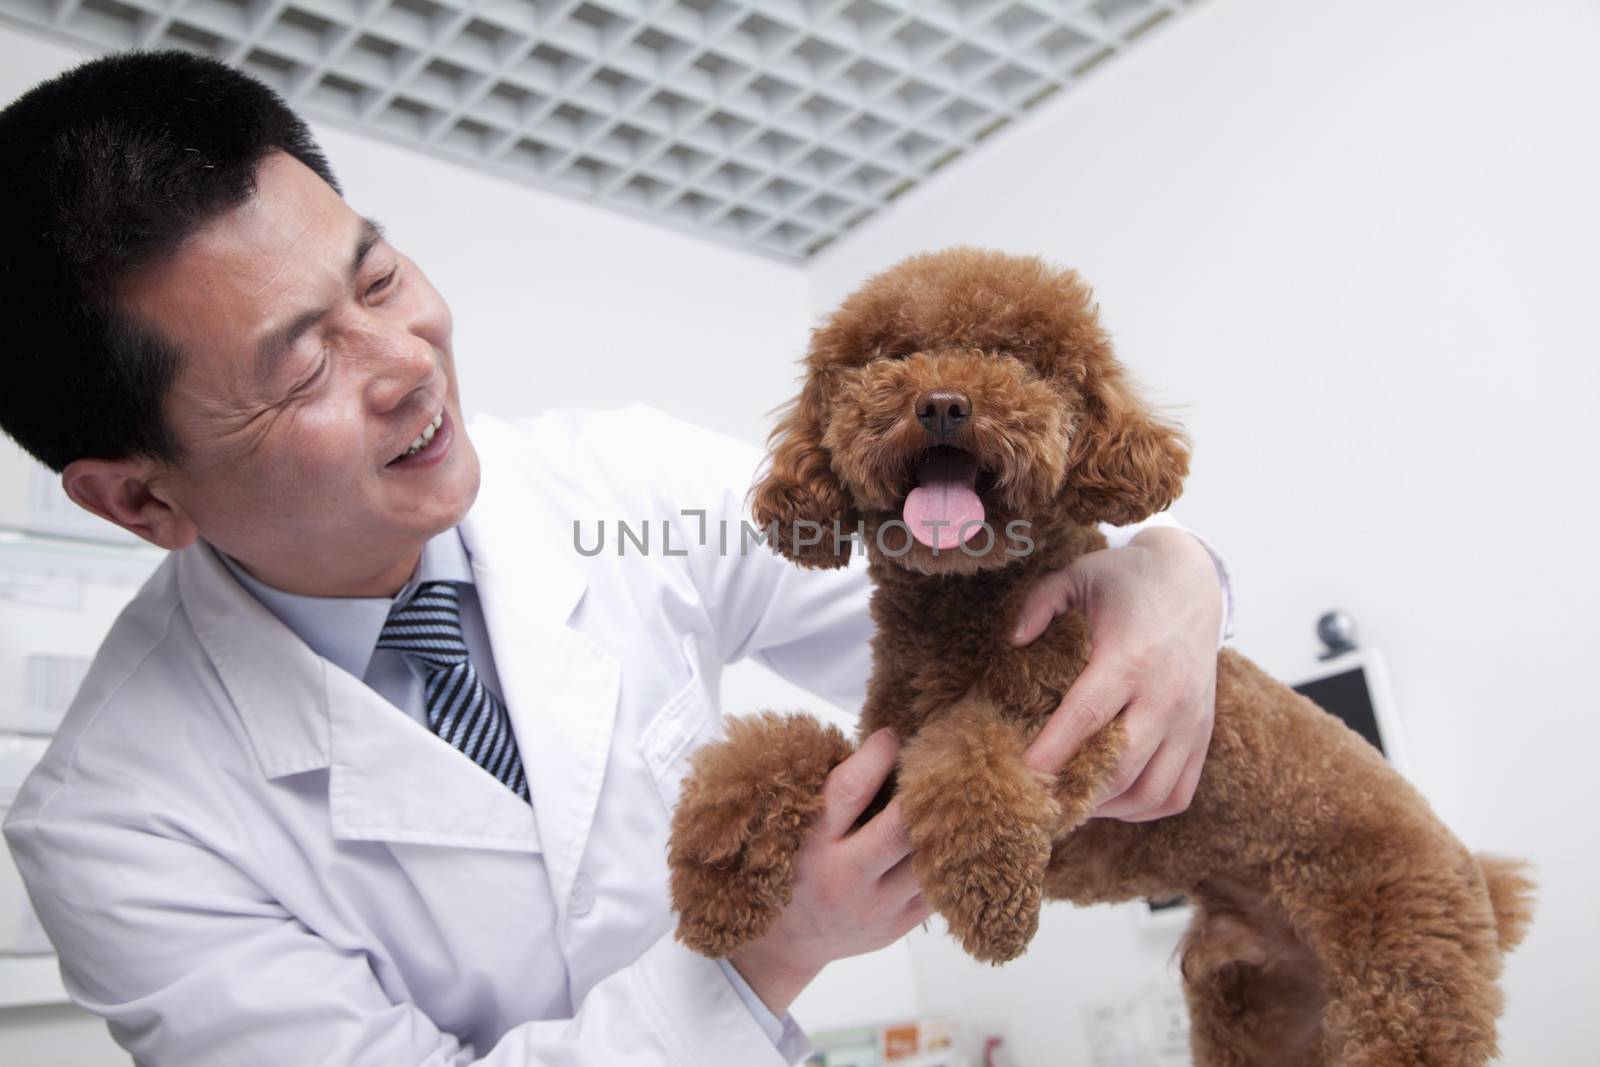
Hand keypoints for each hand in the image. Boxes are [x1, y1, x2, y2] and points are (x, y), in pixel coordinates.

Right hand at [728, 727, 931, 1014]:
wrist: (787, 944)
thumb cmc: (792, 868)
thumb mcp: (797, 829)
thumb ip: (835, 796)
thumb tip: (886, 745)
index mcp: (812, 845)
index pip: (850, 790)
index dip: (878, 755)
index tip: (892, 735)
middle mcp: (845, 879)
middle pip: (903, 829)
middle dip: (928, 791)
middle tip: (946, 760)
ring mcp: (878, 908)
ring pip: (931, 859)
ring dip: (949, 823)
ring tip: (961, 793)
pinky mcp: (901, 925)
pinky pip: (940, 885)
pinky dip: (950, 856)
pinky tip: (956, 834)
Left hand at [1010, 527, 1221, 821]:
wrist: (1192, 582)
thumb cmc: (1125, 582)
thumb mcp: (1077, 575)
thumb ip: (1040, 602)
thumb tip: (1014, 641)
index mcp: (1131, 657)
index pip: (1088, 714)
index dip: (1054, 749)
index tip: (1023, 773)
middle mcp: (1167, 695)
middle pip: (1121, 765)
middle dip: (1077, 791)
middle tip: (1036, 802)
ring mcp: (1190, 720)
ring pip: (1152, 791)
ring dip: (1108, 807)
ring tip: (1070, 802)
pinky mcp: (1202, 735)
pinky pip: (1177, 793)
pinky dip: (1142, 807)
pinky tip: (1109, 799)